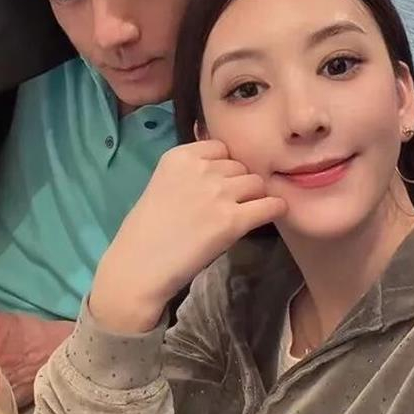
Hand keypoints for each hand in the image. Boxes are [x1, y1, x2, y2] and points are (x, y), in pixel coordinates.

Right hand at [90, 141, 286, 332]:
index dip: (223, 166)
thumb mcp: (163, 184)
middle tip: (228, 206)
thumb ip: (191, 171)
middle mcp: (200, 169)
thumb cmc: (147, 232)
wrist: (139, 267)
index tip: (217, 184)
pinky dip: (274, 209)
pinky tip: (271, 215)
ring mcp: (218, 193)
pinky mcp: (232, 220)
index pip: (220, 147)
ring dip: (254, 197)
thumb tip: (226, 166)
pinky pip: (270, 205)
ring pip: (257, 183)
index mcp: (180, 156)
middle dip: (238, 183)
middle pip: (240, 166)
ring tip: (243, 215)